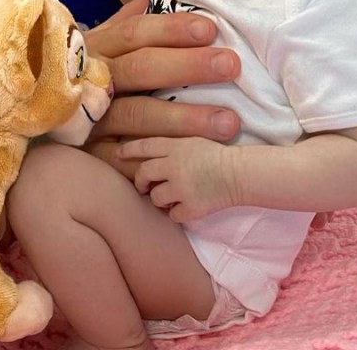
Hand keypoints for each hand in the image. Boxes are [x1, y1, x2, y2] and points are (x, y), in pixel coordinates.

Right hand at [82, 0, 240, 176]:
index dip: (171, 29)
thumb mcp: (101, 41)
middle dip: (187, 66)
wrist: (35, 111)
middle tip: (230, 65)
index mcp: (97, 46)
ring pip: (136, 115)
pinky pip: (124, 160)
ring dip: (183, 119)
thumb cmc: (84, 72)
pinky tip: (189, 159)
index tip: (210, 29)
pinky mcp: (90, 154)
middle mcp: (91, 79)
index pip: (135, 32)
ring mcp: (88, 118)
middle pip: (139, 68)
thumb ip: (127, 19)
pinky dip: (156, 158)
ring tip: (228, 121)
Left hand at [116, 135, 236, 221]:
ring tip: (170, 198)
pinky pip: (173, 215)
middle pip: (143, 174)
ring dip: (159, 199)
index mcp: (174, 146)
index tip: (117, 155)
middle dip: (140, 182)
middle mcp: (173, 165)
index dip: (127, 150)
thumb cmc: (218, 155)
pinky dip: (176, 214)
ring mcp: (181, 187)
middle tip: (143, 186)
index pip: (143, 146)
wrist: (239, 173)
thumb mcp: (192, 141)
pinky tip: (185, 208)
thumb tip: (150, 157)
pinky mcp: (191, 207)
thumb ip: (170, 147)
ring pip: (155, 197)